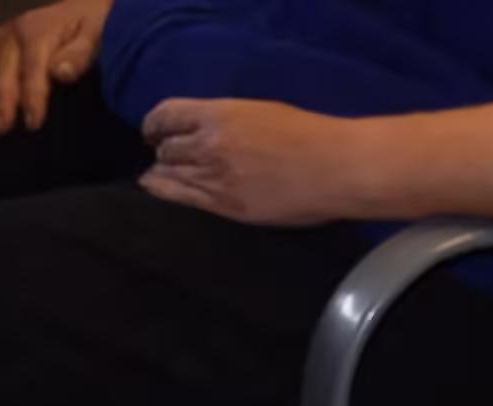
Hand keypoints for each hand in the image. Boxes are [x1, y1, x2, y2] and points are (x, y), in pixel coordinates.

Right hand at [0, 0, 112, 133]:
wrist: (84, 0)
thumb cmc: (91, 20)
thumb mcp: (95, 33)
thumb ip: (78, 55)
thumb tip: (60, 73)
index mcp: (36, 33)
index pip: (32, 74)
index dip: (31, 100)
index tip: (32, 123)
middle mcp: (11, 30)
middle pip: (2, 71)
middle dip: (1, 101)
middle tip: (0, 127)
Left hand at [139, 99, 365, 225]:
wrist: (337, 168)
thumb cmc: (312, 137)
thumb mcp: (262, 112)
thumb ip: (228, 121)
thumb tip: (209, 129)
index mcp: (219, 115)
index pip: (166, 115)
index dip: (155, 124)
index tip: (155, 130)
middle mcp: (209, 145)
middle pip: (166, 148)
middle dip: (165, 152)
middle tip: (167, 157)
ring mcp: (216, 178)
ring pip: (169, 174)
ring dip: (165, 173)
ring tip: (162, 176)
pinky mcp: (227, 206)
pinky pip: (183, 198)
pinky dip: (165, 191)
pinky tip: (159, 189)